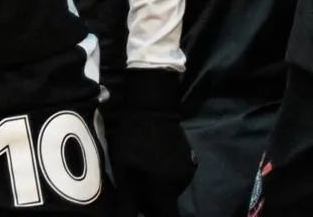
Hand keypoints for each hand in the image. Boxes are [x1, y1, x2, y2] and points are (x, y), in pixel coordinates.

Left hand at [108, 70, 195, 216]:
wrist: (152, 107)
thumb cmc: (133, 140)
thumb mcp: (124, 172)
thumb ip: (128, 203)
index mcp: (165, 191)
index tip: (144, 212)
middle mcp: (180, 184)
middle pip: (167, 206)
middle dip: (152, 204)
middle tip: (137, 189)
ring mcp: (186, 171)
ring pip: (170, 192)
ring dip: (158, 190)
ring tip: (143, 173)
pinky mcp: (188, 159)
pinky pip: (174, 178)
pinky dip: (164, 177)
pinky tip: (153, 163)